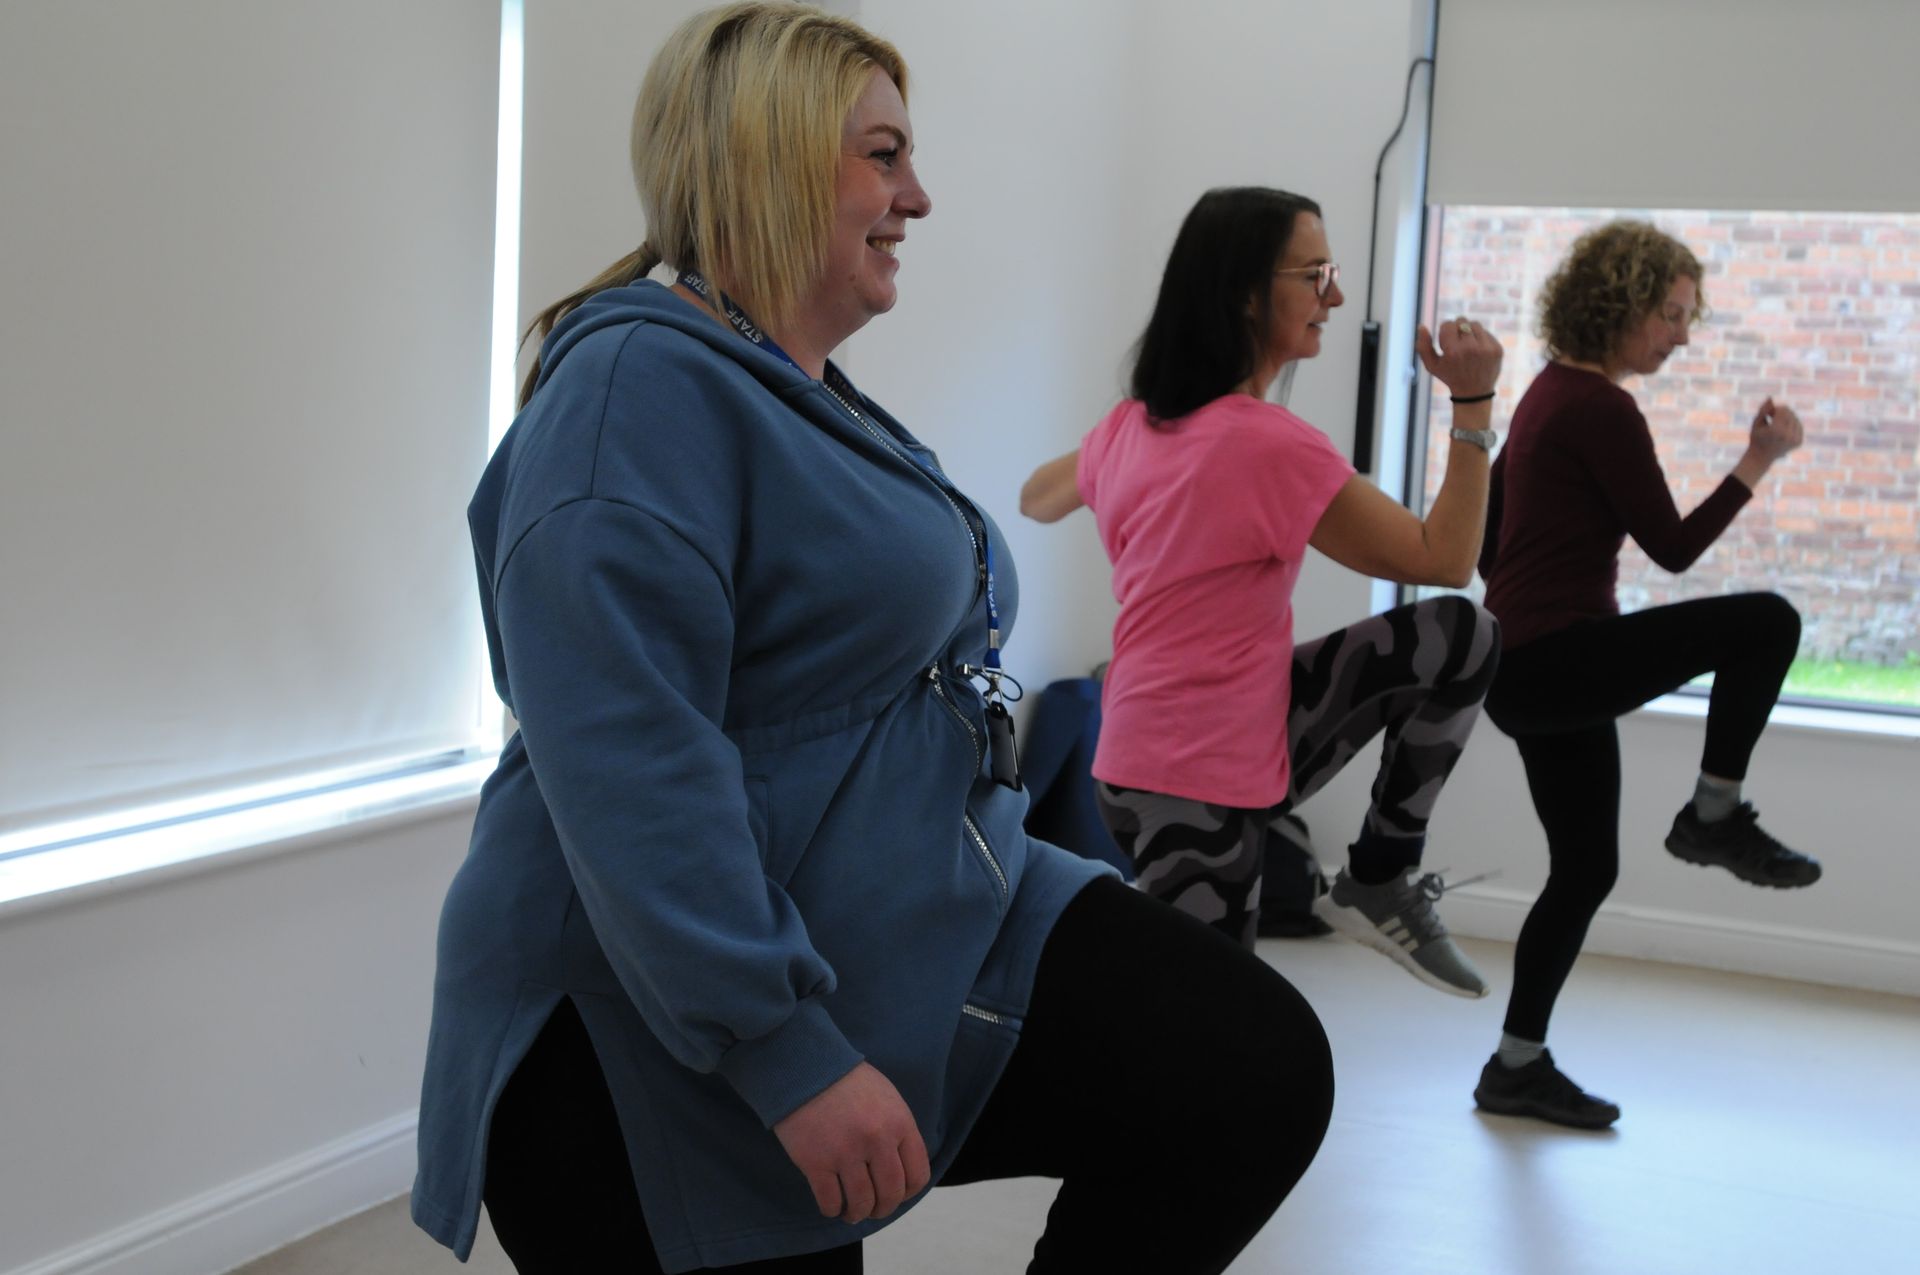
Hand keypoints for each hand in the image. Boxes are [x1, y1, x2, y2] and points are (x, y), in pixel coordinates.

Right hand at [773, 1061, 930, 1223]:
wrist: (805, 1065)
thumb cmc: (846, 1080)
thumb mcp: (887, 1097)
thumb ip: (898, 1130)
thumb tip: (903, 1169)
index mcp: (899, 1123)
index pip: (917, 1175)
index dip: (908, 1192)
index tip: (897, 1194)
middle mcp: (877, 1140)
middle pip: (890, 1194)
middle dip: (883, 1208)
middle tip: (874, 1209)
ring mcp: (846, 1153)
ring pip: (862, 1203)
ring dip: (858, 1213)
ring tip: (852, 1211)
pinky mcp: (816, 1162)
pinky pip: (831, 1202)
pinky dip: (833, 1210)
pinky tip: (832, 1205)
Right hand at [1416, 315, 1504, 398]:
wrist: (1474, 393)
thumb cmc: (1450, 376)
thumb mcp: (1431, 366)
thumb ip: (1423, 346)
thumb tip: (1421, 326)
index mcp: (1453, 352)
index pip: (1448, 324)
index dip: (1444, 331)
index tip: (1446, 342)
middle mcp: (1470, 348)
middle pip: (1462, 321)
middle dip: (1457, 329)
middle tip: (1457, 342)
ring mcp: (1486, 348)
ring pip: (1475, 324)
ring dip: (1469, 332)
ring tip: (1467, 345)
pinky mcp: (1497, 349)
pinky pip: (1486, 332)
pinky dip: (1480, 338)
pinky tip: (1478, 351)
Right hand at [1748, 396, 1804, 460]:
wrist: (1761, 457)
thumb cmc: (1756, 439)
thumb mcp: (1756, 423)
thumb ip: (1763, 410)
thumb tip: (1770, 397)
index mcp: (1777, 431)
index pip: (1783, 410)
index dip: (1774, 409)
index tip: (1767, 414)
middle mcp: (1788, 435)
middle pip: (1790, 413)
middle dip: (1781, 412)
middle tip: (1771, 418)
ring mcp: (1795, 439)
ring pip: (1795, 419)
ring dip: (1786, 418)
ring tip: (1776, 424)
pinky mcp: (1799, 442)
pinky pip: (1798, 426)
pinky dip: (1791, 425)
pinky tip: (1782, 429)